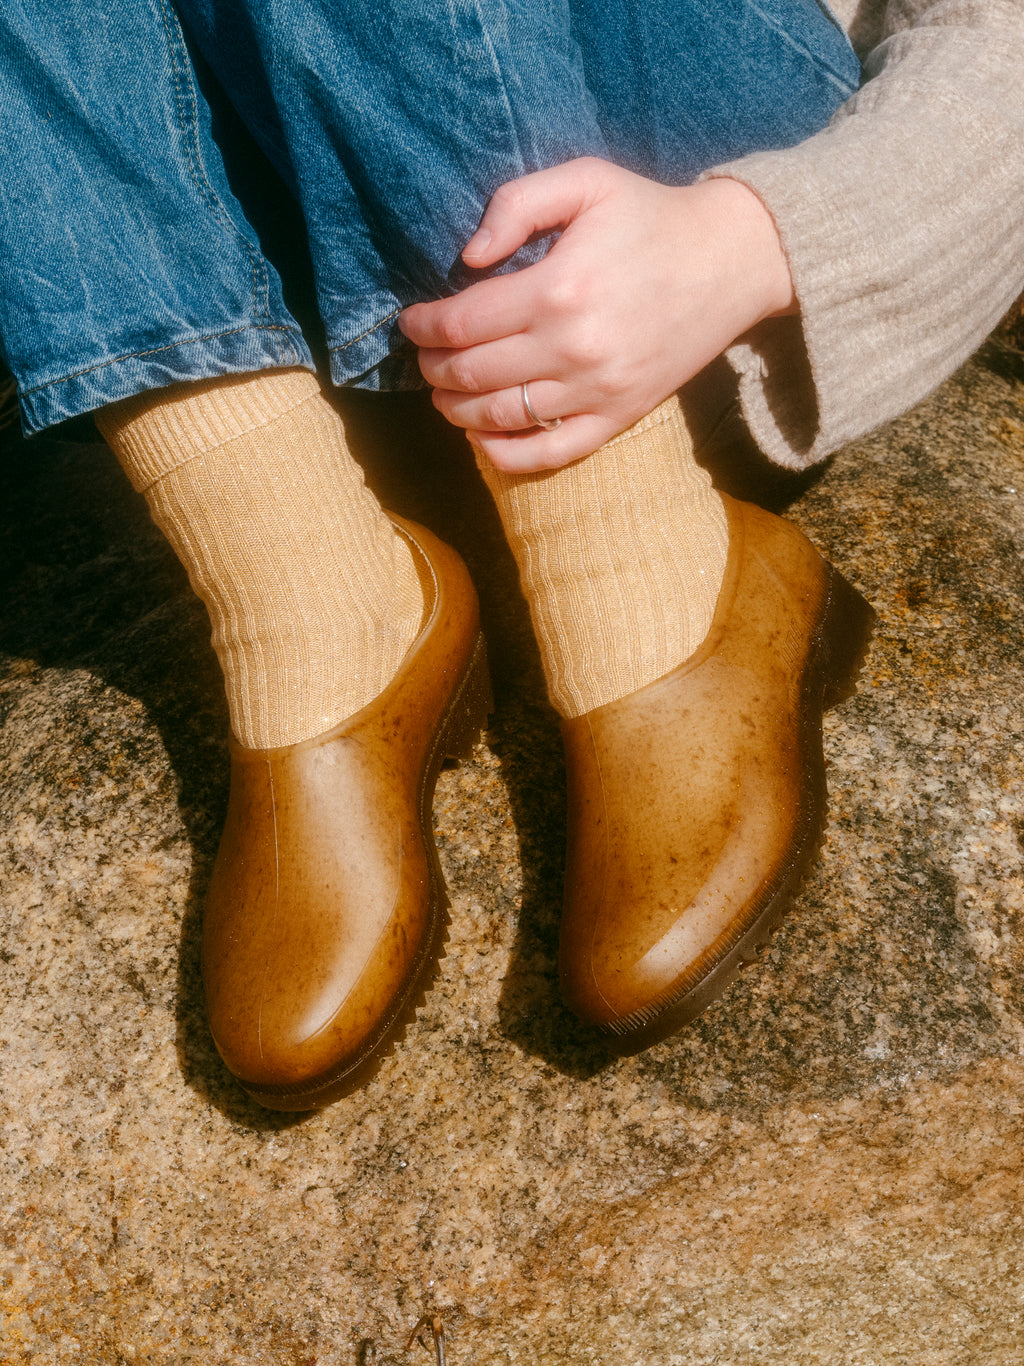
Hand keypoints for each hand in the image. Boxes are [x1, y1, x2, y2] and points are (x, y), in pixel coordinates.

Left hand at [398, 158, 794, 471]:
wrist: (732, 261)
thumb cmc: (651, 215)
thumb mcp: (586, 180)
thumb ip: (517, 204)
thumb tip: (468, 257)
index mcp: (558, 288)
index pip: (463, 323)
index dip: (425, 326)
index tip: (412, 323)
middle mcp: (572, 348)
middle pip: (473, 375)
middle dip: (434, 369)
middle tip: (426, 358)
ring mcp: (596, 390)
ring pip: (500, 418)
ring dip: (456, 411)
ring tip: (444, 394)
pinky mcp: (618, 416)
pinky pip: (550, 454)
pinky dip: (504, 454)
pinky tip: (481, 438)